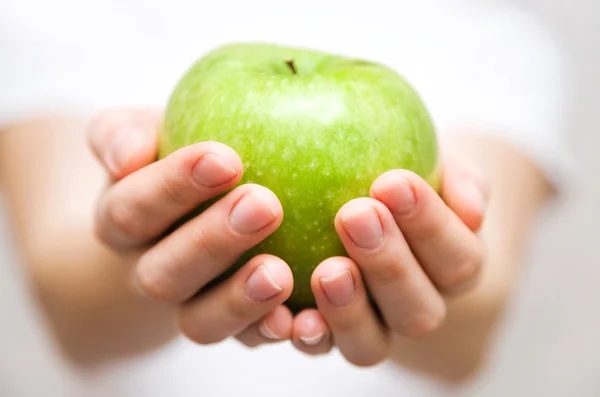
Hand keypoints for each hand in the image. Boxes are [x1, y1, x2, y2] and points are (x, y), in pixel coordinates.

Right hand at [88, 108, 296, 347]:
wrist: (186, 212)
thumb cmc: (172, 157)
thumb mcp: (139, 132)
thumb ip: (122, 134)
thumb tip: (128, 155)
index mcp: (123, 224)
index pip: (133, 209)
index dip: (172, 188)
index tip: (225, 158)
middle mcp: (151, 272)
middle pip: (165, 274)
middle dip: (213, 243)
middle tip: (265, 206)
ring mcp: (190, 306)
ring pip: (201, 322)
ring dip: (240, 301)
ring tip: (281, 274)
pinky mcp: (232, 326)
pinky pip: (247, 340)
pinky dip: (273, 332)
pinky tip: (306, 317)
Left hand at [289, 152, 487, 365]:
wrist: (379, 206)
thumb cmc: (407, 179)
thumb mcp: (443, 164)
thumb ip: (463, 180)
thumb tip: (473, 209)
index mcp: (454, 268)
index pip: (457, 258)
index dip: (429, 225)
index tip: (393, 181)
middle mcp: (417, 307)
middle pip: (417, 311)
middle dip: (388, 265)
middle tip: (355, 214)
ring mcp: (373, 328)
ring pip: (369, 344)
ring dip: (348, 310)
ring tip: (326, 268)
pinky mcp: (328, 334)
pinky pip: (319, 346)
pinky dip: (306, 334)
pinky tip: (286, 309)